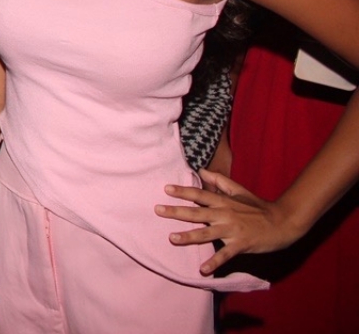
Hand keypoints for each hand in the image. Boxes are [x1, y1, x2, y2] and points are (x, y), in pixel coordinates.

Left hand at [155, 169, 301, 273]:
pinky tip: (202, 270)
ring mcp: (232, 230)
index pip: (200, 194)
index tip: (166, 189)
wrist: (283, 222)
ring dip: (189, 236)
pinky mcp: (241, 245)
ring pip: (206, 233)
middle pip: (197, 212)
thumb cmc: (259, 207)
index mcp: (224, 201)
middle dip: (176, 211)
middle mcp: (225, 214)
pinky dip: (214, 263)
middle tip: (157, 210)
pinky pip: (225, 255)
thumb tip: (202, 170)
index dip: (183, 191)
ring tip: (172, 238)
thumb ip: (220, 181)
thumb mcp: (239, 190)